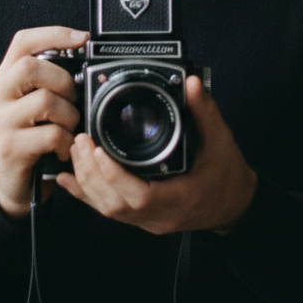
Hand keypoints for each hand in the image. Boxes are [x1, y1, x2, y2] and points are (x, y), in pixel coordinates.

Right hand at [0, 26, 88, 218]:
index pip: (22, 42)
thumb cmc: (32, 139)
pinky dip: (67, 141)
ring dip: (69, 115)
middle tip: (73, 99)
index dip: (53, 34)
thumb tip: (85, 59)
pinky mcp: (10, 148)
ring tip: (69, 128)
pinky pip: (51, 134)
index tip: (82, 38)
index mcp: (5, 79)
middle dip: (62, 80)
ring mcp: (0, 122)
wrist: (13, 185)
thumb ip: (48, 81)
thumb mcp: (34, 105)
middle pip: (29, 67)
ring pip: (44, 100)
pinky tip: (64, 149)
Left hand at [55, 75, 257, 234]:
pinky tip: (67, 179)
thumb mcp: (221, 140)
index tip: (98, 149)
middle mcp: (159, 214)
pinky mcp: (141, 216)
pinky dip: (85, 194)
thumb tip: (191, 83)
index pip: (140, 196)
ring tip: (76, 150)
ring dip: (86, 181)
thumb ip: (205, 111)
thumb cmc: (228, 176)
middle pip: (114, 204)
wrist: (235, 206)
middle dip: (91, 173)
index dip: (114, 175)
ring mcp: (148, 219)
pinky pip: (108, 209)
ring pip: (107, 208)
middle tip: (80, 140)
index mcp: (179, 197)